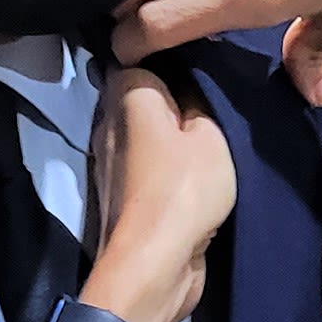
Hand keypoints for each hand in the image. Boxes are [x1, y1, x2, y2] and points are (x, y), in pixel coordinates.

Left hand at [83, 66, 237, 321]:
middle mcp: (106, 121)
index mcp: (125, 94)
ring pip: (143, 133)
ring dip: (169, 138)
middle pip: (142, 96)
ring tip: (210, 142)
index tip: (206, 68)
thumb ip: (200, 98)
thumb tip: (190, 80)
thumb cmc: (185, 189)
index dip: (174, 58)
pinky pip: (144, 166)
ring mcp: (108, 161)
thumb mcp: (212, 132)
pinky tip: (192, 176)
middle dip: (172, 99)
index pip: (141, 55)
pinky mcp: (118, 194)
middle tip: (215, 106)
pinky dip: (163, 168)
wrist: (154, 266)